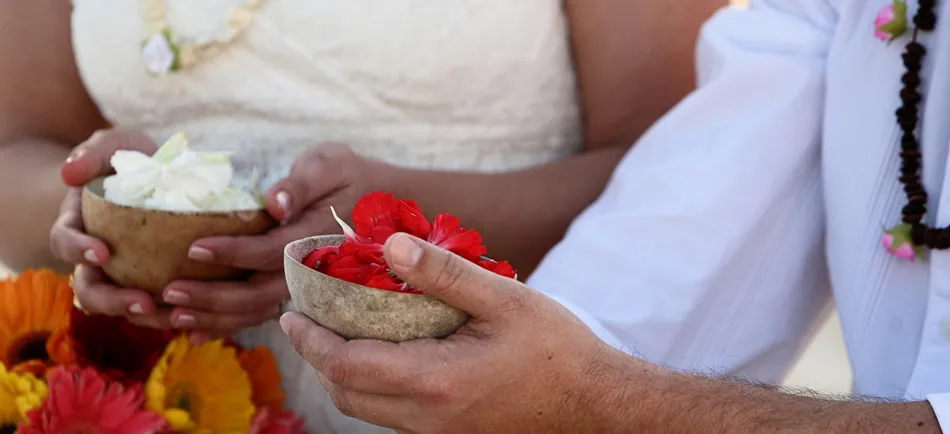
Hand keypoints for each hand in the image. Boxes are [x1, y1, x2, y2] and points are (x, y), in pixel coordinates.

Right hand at [49, 128, 166, 321]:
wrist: (164, 174)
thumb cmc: (132, 159)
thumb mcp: (114, 146)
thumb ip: (93, 153)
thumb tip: (69, 172)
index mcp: (79, 227)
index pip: (65, 243)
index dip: (78, 251)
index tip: (103, 253)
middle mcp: (97, 259)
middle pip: (91, 290)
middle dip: (114, 301)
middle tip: (144, 302)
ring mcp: (126, 274)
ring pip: (125, 307)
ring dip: (147, 318)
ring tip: (176, 317)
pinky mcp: (155, 283)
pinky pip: (159, 308)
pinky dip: (175, 315)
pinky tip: (200, 317)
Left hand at [162, 143, 391, 334]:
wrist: (383, 202)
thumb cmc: (350, 175)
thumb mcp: (330, 164)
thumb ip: (302, 183)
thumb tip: (274, 202)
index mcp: (315, 237)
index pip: (270, 252)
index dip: (232, 253)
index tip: (193, 248)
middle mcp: (310, 269)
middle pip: (259, 294)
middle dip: (212, 298)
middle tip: (169, 293)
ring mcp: (304, 284)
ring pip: (257, 311)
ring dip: (215, 318)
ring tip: (171, 316)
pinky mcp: (295, 288)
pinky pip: (262, 313)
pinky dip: (229, 325)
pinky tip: (197, 331)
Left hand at [280, 233, 622, 433]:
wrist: (596, 406)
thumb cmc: (557, 350)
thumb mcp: (505, 300)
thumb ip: (443, 274)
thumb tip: (388, 245)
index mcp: (433, 382)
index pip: (345, 365)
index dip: (310, 340)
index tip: (290, 312)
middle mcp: (425, 417)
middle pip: (344, 394)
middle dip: (317, 356)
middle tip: (309, 316)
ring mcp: (436, 431)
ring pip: (365, 408)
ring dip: (342, 372)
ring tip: (340, 330)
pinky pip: (391, 413)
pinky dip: (370, 384)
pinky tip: (385, 352)